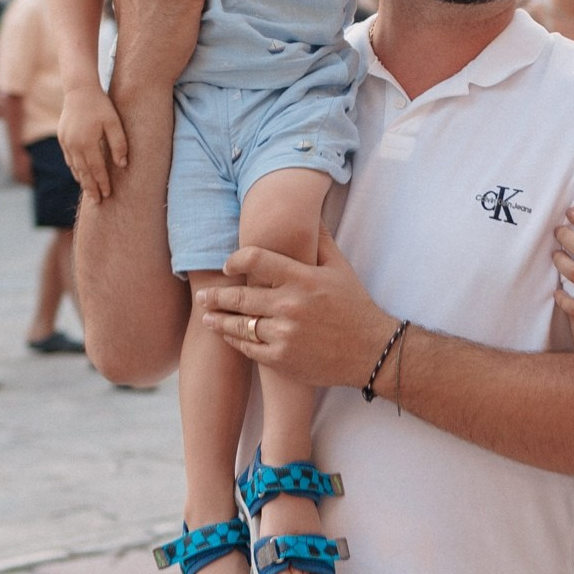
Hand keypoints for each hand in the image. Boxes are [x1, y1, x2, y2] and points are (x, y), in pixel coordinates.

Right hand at [59, 82, 128, 199]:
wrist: (79, 90)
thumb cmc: (101, 105)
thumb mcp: (114, 123)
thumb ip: (119, 144)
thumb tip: (122, 165)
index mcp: (87, 143)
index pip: (97, 169)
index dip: (103, 183)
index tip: (108, 194)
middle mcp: (74, 145)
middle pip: (84, 172)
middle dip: (91, 188)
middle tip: (97, 201)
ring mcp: (66, 142)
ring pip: (75, 167)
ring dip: (82, 180)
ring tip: (89, 192)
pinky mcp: (62, 138)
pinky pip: (69, 158)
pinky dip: (75, 169)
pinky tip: (80, 175)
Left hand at [203, 229, 391, 387]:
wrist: (371, 351)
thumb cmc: (355, 307)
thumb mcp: (340, 268)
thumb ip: (320, 240)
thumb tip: (308, 213)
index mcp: (302, 279)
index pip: (256, 260)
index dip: (235, 260)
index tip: (228, 265)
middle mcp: (289, 306)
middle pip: (239, 296)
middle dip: (215, 296)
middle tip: (202, 296)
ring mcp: (284, 334)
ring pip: (239, 325)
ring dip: (218, 321)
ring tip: (207, 317)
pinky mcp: (282, 359)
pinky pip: (248, 349)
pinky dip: (236, 342)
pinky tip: (228, 337)